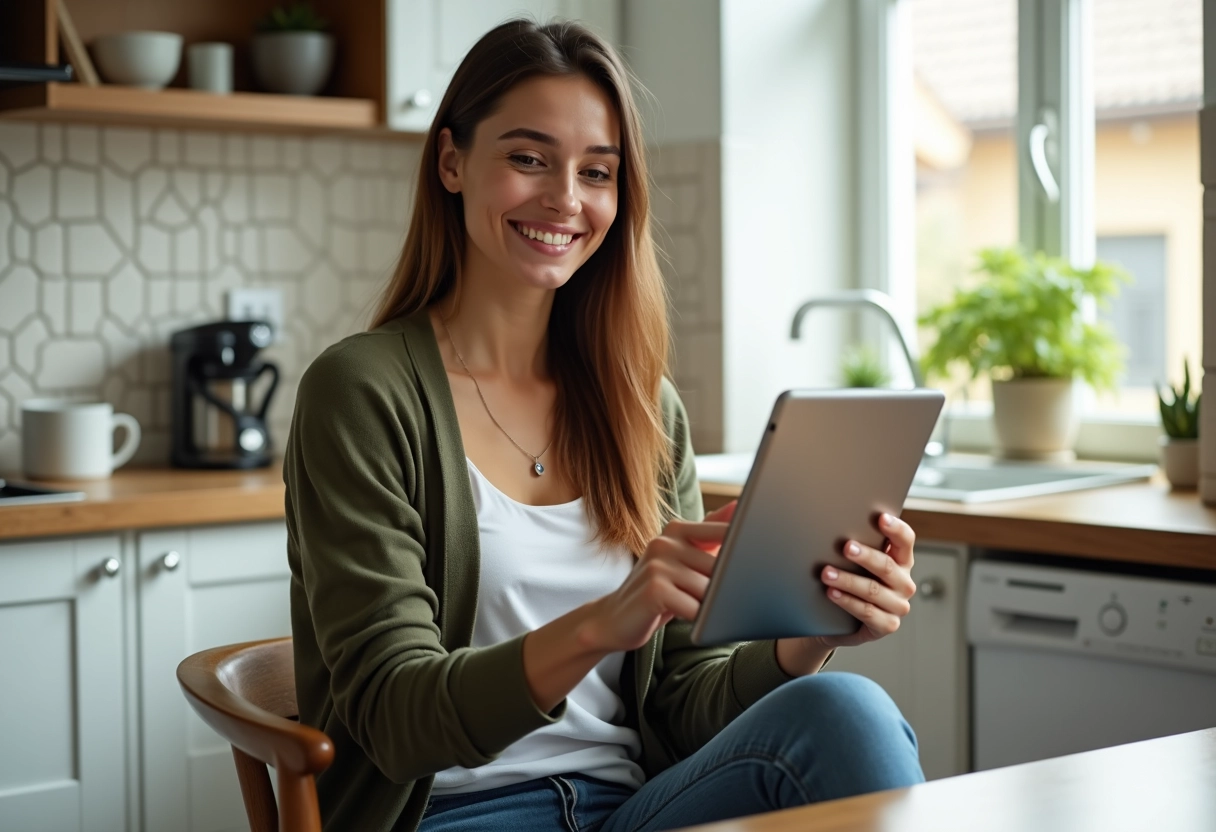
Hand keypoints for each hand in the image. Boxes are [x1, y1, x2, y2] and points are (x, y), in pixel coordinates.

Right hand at [580, 501, 736, 653]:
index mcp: (676, 530)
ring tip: (698, 613)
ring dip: (710, 608)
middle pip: (720, 567)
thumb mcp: (683, 561)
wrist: (615, 619)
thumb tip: (738, 505)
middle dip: (726, 589)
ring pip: (710, 590)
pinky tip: (689, 621)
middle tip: (722, 601)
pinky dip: (700, 620)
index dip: (744, 547)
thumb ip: (709, 535)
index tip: (764, 555)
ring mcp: (658, 564)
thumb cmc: (658, 591)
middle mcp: (665, 541)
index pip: (724, 532)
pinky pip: (695, 607)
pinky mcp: (654, 588)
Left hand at [775, 512, 917, 674]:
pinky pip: (868, 613)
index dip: (896, 529)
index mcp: (900, 558)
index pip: (906, 540)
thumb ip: (844, 535)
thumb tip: (808, 508)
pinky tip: (831, 593)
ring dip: (849, 581)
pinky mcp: (885, 626)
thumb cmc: (840, 576)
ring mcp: (897, 605)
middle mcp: (903, 581)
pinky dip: (848, 602)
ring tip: (826, 572)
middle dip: (865, 555)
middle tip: (845, 546)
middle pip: (888, 566)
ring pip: (875, 591)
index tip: (880, 518)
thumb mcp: (846, 555)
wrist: (829, 617)